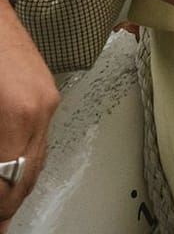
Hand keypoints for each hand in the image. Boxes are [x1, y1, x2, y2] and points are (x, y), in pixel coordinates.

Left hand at [0, 9, 56, 229]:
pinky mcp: (45, 90)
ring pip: (37, 158)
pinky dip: (24, 159)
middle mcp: (40, 108)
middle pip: (28, 175)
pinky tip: (8, 167)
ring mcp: (47, 98)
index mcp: (17, 114)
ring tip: (3, 202)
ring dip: (17, 184)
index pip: (9, 182)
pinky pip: (39, 137)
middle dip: (9, 203)